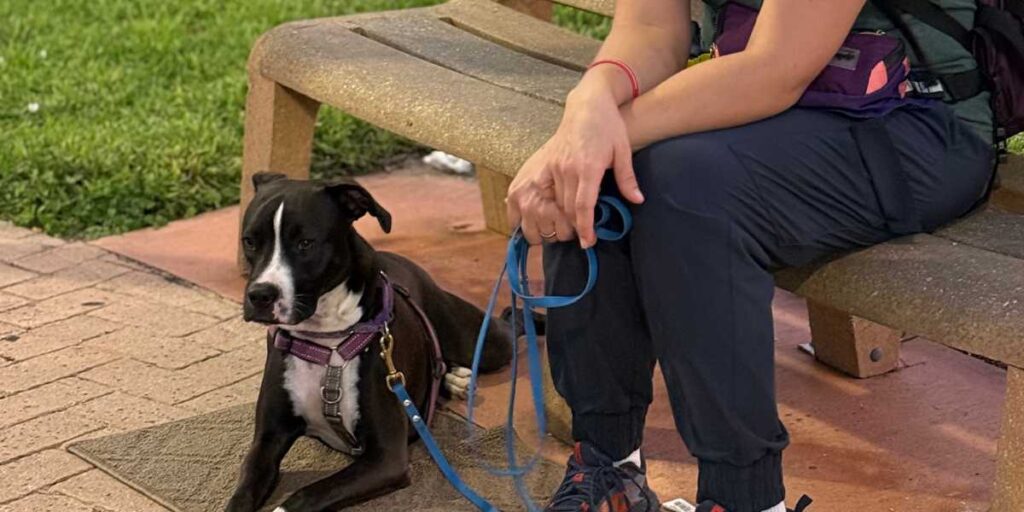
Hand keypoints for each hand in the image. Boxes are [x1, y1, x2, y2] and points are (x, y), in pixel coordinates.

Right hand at [507, 88, 643, 247]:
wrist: (587, 104)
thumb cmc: (608, 126)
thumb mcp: (622, 151)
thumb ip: (627, 178)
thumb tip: (638, 201)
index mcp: (587, 167)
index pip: (582, 206)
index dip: (584, 227)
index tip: (588, 242)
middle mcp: (565, 169)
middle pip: (565, 209)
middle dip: (573, 227)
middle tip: (583, 237)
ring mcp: (551, 167)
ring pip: (550, 204)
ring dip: (557, 220)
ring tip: (566, 229)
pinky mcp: (542, 164)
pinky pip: (534, 193)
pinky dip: (536, 208)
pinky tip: (539, 218)